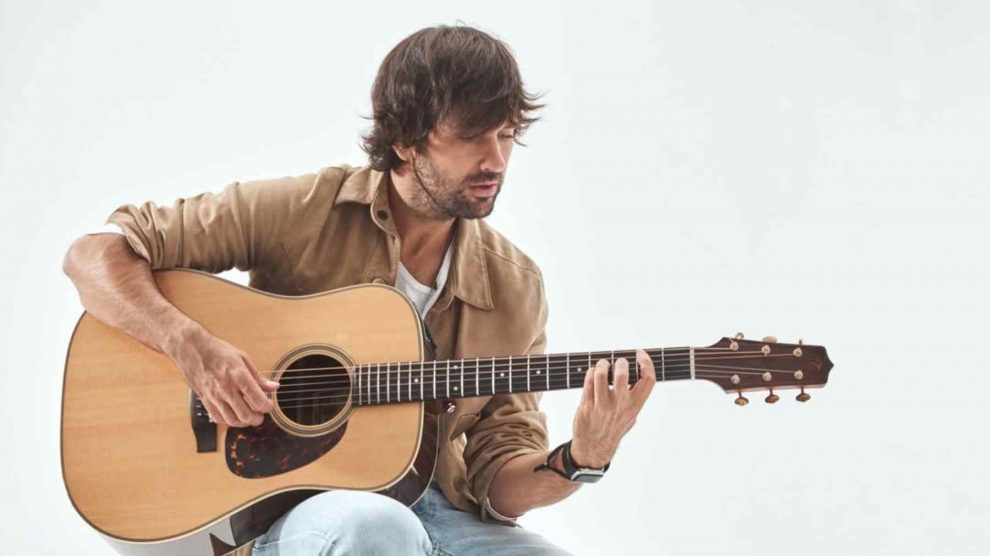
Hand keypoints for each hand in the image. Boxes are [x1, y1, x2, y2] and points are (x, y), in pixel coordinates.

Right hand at [165, 324, 278, 427]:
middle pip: (246, 415)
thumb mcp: (243, 358)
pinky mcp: (205, 400)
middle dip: (257, 418)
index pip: (258, 401)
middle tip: (260, 414)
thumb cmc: (217, 351)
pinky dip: (228, 421)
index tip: (269, 405)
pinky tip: (234, 415)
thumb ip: (258, 377)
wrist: (191, 349)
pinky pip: (218, 418)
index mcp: (239, 376)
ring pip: (232, 420)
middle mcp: (226, 389)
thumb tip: (273, 387)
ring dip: (244, 422)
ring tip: (249, 416)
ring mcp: (214, 396)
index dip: (267, 407)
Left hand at [570, 349, 655, 467]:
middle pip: (623, 375)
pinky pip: (588, 381)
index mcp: (635, 406)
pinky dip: (590, 373)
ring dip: (602, 364)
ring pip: (601, 375)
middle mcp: (620, 406)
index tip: (641, 354)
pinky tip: (593, 374)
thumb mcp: (631, 415)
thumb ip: (633, 396)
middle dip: (620, 362)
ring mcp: (602, 406)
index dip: (646, 363)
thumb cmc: (613, 427)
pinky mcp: (586, 405)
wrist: (594, 446)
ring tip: (603, 365)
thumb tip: (634, 370)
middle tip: (618, 362)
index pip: (648, 380)